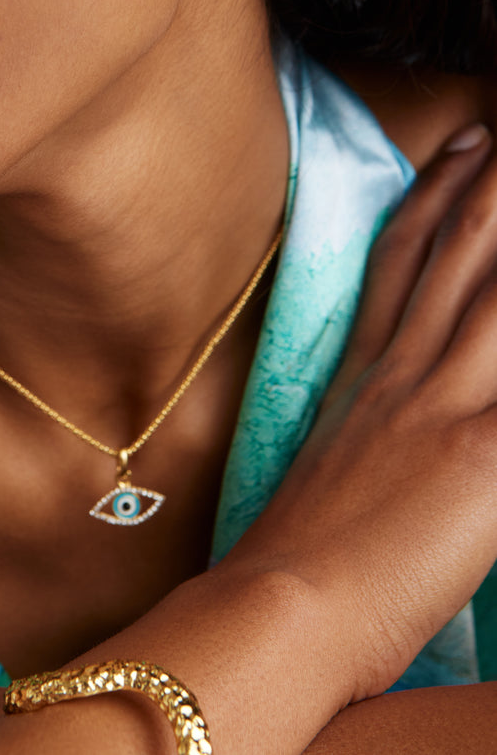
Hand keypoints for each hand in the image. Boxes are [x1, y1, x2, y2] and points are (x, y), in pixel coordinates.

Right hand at [226, 122, 496, 698]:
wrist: (279, 608)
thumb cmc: (297, 555)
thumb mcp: (333, 469)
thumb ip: (370, 420)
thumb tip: (392, 401)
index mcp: (366, 371)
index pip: (403, 258)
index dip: (433, 194)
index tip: (461, 145)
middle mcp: (404, 367)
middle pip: (456, 246)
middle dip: (488, 180)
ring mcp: (443, 398)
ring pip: (494, 283)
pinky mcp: (483, 446)